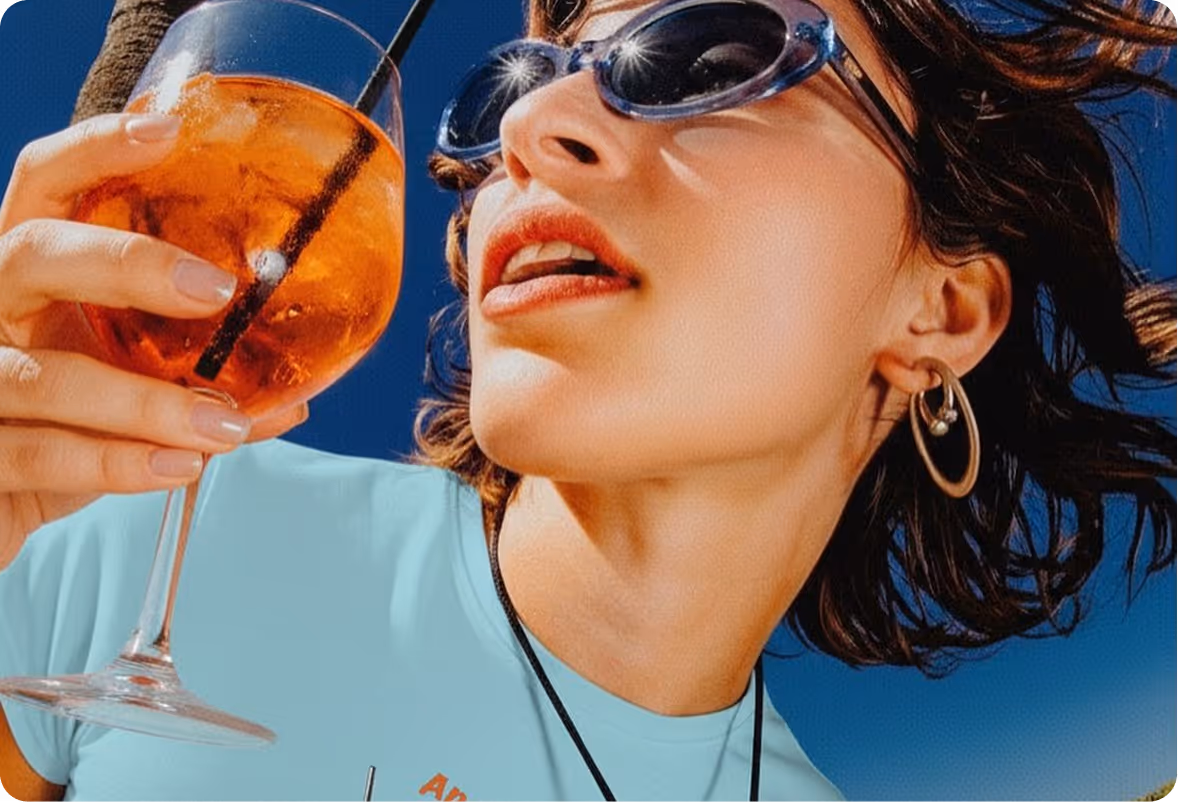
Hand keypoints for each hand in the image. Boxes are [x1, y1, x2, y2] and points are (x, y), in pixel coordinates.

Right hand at [0, 113, 307, 570]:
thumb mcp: (129, 387)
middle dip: (126, 264)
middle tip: (216, 289)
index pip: (44, 186)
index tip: (168, 132)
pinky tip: (180, 466)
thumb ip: (196, 381)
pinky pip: (41, 455)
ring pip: (46, 377)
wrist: (1, 506)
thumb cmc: (68, 431)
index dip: (94, 150)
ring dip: (145, 402)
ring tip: (224, 425)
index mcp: (29, 276)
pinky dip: (119, 464)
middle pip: (33, 252)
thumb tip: (295, 395)